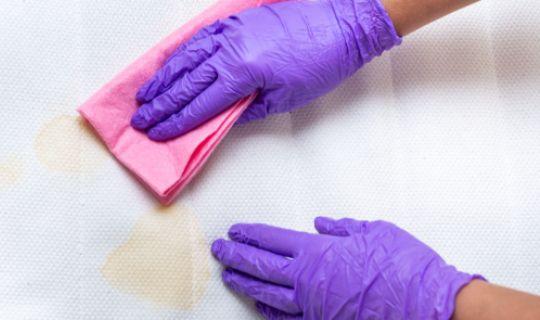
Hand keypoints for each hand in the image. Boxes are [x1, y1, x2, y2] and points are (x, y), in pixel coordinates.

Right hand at [131, 0, 400, 140]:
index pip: (201, 103)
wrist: (340, 22)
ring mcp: (230, 31)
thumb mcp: (286, 97)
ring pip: (187, 57)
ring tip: (145, 95)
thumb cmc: (320, 63)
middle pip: (187, 81)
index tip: (157, 133)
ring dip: (164, 78)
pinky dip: (181, 52)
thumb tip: (221, 118)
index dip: (177, 121)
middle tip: (140, 119)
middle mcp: (229, 50)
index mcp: (243, 73)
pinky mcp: (236, 20)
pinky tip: (170, 62)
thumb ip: (249, 108)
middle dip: (162, 104)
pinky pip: (200, 38)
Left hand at [211, 217, 479, 318]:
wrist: (429, 306)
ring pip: (268, 294)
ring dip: (246, 283)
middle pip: (262, 266)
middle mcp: (308, 280)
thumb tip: (319, 225)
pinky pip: (287, 318)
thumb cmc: (403, 264)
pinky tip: (259, 305)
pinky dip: (270, 310)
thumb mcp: (375, 232)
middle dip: (237, 257)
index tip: (234, 231)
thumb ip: (342, 228)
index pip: (274, 240)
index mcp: (319, 252)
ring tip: (229, 277)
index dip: (251, 234)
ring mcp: (313, 306)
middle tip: (218, 251)